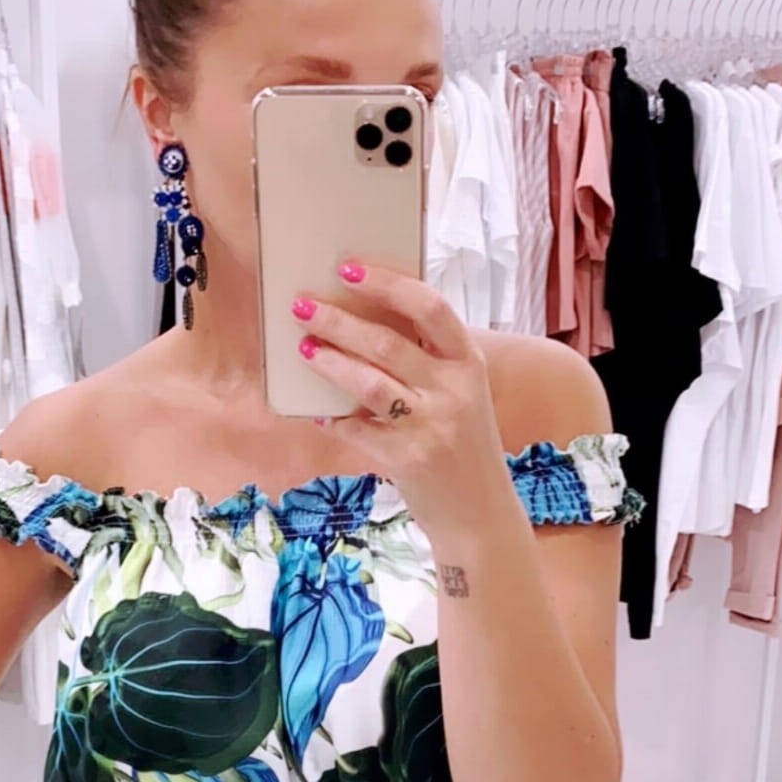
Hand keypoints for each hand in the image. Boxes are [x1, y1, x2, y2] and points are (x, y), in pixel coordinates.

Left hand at [292, 262, 502, 544]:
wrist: (480, 512)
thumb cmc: (463, 445)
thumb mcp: (462, 394)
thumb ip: (429, 361)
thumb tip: (366, 324)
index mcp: (468, 363)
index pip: (430, 308)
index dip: (387, 284)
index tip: (348, 269)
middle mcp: (455, 390)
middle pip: (388, 342)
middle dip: (338, 321)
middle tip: (302, 306)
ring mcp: (432, 425)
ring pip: (369, 383)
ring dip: (330, 363)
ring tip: (304, 349)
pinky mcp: (409, 459)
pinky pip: (358, 430)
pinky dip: (334, 420)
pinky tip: (318, 413)